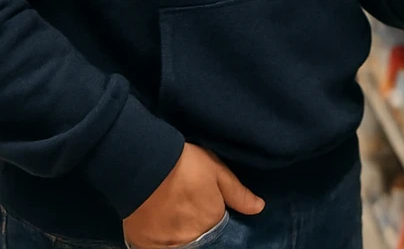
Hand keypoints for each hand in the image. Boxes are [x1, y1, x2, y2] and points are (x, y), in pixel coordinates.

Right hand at [121, 143, 263, 247]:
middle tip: (180, 201)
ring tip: (166, 209)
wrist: (144, 165)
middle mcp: (194, 236)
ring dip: (176, 230)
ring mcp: (170, 243)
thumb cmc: (183, 163)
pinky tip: (154, 221)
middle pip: (197, 233)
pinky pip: (158, 246)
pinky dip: (158, 238)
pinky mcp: (147, 244)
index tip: (196, 198)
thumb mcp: (215, 170)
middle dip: (192, 221)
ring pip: (178, 241)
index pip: (214, 221)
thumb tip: (259, 208)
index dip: (206, 208)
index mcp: (213, 218)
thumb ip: (237, 193)